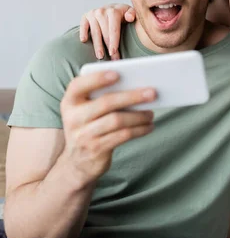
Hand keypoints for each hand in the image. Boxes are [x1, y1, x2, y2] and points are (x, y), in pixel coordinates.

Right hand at [60, 70, 154, 186]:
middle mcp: (73, 118)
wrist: (78, 163)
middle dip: (132, 96)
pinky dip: (139, 130)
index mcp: (70, 102)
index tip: (118, 73)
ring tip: (151, 113)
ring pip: (117, 120)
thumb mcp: (86, 112)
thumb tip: (136, 86)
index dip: (97, 78)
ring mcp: (84, 135)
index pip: (78, 85)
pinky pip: (122, 136)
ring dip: (138, 116)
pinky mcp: (96, 149)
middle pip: (106, 102)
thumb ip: (101, 98)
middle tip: (152, 93)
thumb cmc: (89, 128)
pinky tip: (148, 126)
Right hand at [80, 4, 135, 59]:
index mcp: (113, 11)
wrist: (113, 8)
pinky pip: (83, 25)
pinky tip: (84, 40)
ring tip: (100, 56)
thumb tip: (130, 17)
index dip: (114, 41)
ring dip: (97, 45)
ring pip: (95, 32)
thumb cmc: (123, 14)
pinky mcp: (85, 16)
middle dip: (108, 47)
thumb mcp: (130, 12)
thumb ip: (132, 14)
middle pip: (104, 32)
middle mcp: (102, 11)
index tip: (114, 52)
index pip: (114, 29)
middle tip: (112, 59)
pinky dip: (83, 32)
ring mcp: (93, 14)